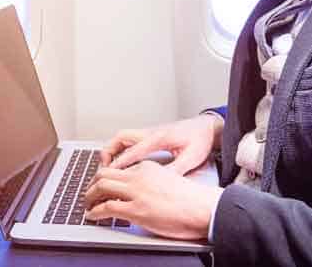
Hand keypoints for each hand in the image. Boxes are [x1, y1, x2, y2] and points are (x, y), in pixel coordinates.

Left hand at [84, 161, 223, 239]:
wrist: (204, 208)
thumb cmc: (192, 199)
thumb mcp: (168, 181)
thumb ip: (151, 182)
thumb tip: (140, 194)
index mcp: (148, 167)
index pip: (119, 168)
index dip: (106, 177)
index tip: (102, 185)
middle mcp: (139, 175)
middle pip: (105, 173)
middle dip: (93, 184)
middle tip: (89, 193)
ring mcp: (136, 192)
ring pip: (101, 187)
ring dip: (89, 196)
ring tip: (87, 204)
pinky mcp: (136, 210)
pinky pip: (106, 208)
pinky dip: (94, 211)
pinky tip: (92, 215)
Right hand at [99, 114, 221, 173]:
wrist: (206, 127)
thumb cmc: (200, 140)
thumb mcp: (191, 158)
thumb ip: (175, 169)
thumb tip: (160, 182)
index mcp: (160, 138)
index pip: (134, 150)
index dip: (120, 163)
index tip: (110, 174)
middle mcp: (151, 133)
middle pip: (121, 137)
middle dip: (109, 152)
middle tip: (105, 169)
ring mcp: (149, 132)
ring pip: (122, 137)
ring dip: (113, 149)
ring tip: (109, 167)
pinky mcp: (150, 135)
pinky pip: (129, 140)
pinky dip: (120, 149)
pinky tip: (122, 162)